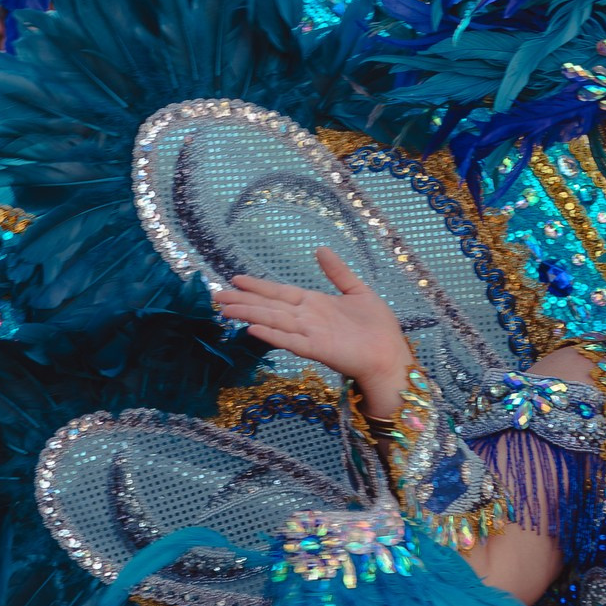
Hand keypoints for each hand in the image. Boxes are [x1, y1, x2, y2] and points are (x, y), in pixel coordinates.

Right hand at [217, 250, 412, 422]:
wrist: (390, 355)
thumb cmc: (377, 328)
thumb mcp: (358, 291)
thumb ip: (338, 272)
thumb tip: (320, 249)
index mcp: (314, 304)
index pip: (279, 292)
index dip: (257, 286)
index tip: (235, 279)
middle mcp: (307, 318)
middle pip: (269, 306)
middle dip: (242, 300)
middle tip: (216, 297)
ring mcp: (310, 334)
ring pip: (273, 321)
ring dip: (250, 315)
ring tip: (226, 309)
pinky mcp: (317, 350)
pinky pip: (291, 341)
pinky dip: (272, 335)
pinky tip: (253, 330)